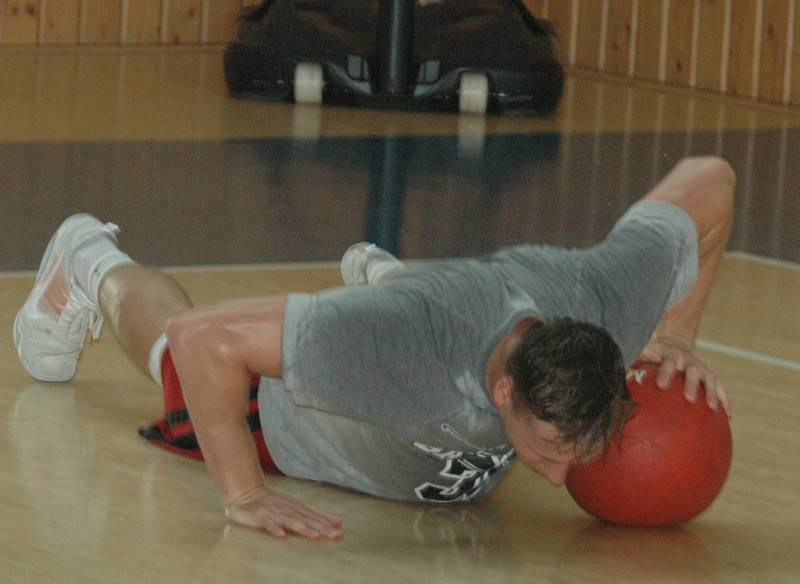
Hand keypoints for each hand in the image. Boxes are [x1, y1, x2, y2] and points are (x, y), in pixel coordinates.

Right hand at [225, 486, 342, 539]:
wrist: (245, 492)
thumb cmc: (272, 503)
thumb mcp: (295, 508)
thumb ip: (314, 515)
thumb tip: (339, 521)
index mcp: (296, 507)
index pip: (314, 515)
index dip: (327, 522)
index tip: (340, 530)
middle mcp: (287, 509)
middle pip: (306, 519)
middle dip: (321, 526)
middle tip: (335, 535)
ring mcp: (273, 512)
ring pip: (290, 521)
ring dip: (303, 527)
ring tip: (315, 535)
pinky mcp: (258, 517)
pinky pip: (267, 523)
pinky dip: (274, 528)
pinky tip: (281, 535)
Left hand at [639, 335, 731, 417]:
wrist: (673, 344)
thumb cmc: (652, 355)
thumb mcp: (642, 354)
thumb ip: (632, 365)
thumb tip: (613, 379)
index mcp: (669, 355)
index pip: (667, 364)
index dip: (665, 373)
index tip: (661, 385)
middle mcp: (687, 360)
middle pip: (692, 372)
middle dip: (691, 385)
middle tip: (690, 398)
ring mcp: (701, 367)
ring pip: (710, 380)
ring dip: (712, 393)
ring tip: (714, 409)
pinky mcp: (710, 375)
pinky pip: (720, 388)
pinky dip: (725, 401)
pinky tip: (728, 418)